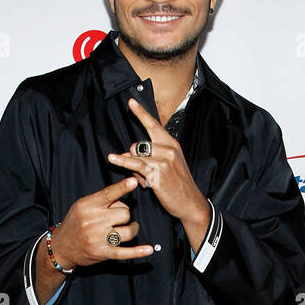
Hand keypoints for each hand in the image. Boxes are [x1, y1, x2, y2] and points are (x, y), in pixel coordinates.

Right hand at [50, 176, 153, 268]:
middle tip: (118, 217)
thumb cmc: (75, 223)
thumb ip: (101, 199)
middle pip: (124, 213)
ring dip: (132, 229)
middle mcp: (94, 222)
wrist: (62, 246)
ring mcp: (99, 238)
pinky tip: (148, 250)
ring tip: (129, 228)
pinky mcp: (103, 253)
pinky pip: (124, 252)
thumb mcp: (83, 205)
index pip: (108, 194)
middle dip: (125, 214)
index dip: (122, 188)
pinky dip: (138, 252)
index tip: (133, 182)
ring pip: (128, 231)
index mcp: (89, 206)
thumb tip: (123, 195)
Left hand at [107, 97, 209, 233]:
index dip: (141, 113)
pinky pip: (135, 165)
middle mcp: (168, 149)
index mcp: (171, 144)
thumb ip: (151, 156)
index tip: (131, 101)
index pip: (153, 125)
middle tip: (142, 173)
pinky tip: (114, 159)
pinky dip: (124, 163)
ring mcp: (163, 161)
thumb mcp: (168, 165)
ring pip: (135, 154)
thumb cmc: (178, 184)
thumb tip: (129, 153)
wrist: (190, 202)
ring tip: (136, 175)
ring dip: (132, 166)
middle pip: (138, 144)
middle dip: (134, 157)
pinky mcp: (157, 173)